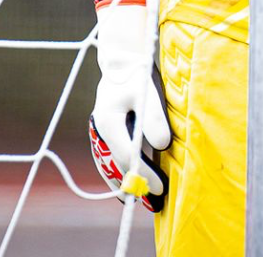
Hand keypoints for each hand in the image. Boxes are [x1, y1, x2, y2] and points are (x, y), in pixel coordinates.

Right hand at [88, 2, 170, 210]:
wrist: (122, 61)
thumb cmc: (136, 75)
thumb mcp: (147, 92)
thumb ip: (154, 118)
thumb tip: (162, 145)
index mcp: (108, 121)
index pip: (127, 155)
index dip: (144, 173)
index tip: (160, 187)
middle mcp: (100, 130)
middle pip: (117, 164)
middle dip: (135, 183)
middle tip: (154, 200)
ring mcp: (99, 132)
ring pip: (109, 164)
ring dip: (124, 181)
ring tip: (140, 199)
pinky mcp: (105, 132)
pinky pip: (109, 157)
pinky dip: (119, 170)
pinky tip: (127, 183)